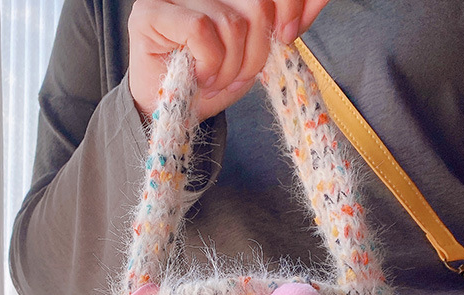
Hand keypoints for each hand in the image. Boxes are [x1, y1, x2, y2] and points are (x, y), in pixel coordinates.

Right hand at [128, 0, 329, 121]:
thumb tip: (314, 3)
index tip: (287, 35)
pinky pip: (201, 30)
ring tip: (214, 79)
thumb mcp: (255, 53)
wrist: (172, 114)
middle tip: (237, 76)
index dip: (289, 6)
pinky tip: (199, 76)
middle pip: (256, 3)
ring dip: (229, 67)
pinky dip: (209, 64)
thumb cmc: (210, 82)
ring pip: (230, 23)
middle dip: (256, 52)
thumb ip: (281, 25)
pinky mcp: (150, 12)